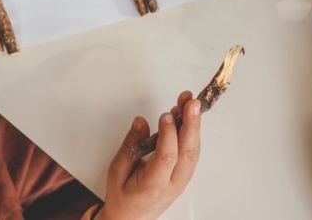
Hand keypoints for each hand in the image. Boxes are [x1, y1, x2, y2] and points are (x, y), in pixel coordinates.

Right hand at [97, 92, 200, 219]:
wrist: (131, 217)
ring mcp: (182, 180)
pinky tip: (186, 116)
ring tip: (188, 103)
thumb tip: (141, 122)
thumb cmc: (123, 196)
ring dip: (193, 124)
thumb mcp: (117, 170)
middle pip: (187, 152)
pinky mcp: (185, 174)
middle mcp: (172, 184)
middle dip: (191, 124)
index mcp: (152, 186)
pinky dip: (191, 132)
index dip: (169, 135)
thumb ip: (130, 145)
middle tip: (191, 102)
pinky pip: (192, 152)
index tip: (166, 115)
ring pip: (193, 151)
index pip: (167, 158)